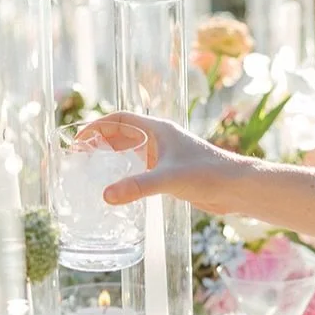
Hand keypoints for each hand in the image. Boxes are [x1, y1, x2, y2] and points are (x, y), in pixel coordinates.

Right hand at [84, 114, 244, 214]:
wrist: (237, 188)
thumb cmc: (210, 174)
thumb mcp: (170, 179)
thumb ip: (138, 186)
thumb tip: (106, 195)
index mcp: (158, 130)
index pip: (119, 119)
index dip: (96, 127)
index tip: (78, 141)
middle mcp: (159, 140)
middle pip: (121, 134)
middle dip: (99, 142)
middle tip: (77, 157)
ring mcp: (164, 156)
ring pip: (130, 151)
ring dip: (111, 156)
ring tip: (90, 169)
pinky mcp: (170, 173)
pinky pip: (140, 168)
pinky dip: (125, 172)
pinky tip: (117, 187)